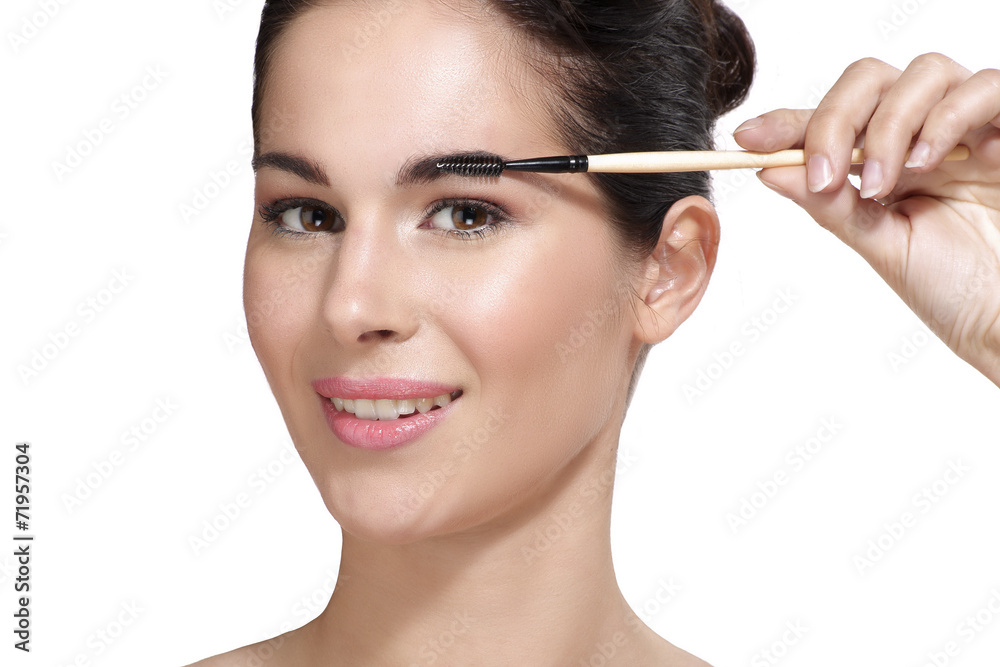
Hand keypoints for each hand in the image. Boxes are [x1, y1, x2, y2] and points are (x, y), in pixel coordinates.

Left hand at [734, 53, 999, 385]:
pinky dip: (953, 118)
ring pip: (921, 74)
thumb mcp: (878, 244)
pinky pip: (984, 87)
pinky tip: (940, 163)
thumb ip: (829, 206)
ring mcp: (964, 126)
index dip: (785, 123)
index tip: (746, 139)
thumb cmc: (949, 285)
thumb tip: (768, 170)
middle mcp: (919, 132)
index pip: (827, 122)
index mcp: (880, 159)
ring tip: (890, 183)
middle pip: (867, 80)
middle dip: (836, 121)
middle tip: (828, 174)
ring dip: (893, 127)